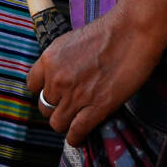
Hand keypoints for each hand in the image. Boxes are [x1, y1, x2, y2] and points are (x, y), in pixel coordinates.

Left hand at [27, 9, 163, 146]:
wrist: (134, 29)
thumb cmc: (110, 29)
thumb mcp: (75, 39)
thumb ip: (63, 60)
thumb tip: (62, 76)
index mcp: (50, 58)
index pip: (32, 85)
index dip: (44, 89)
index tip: (55, 91)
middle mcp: (58, 79)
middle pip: (45, 107)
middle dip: (56, 107)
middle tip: (70, 104)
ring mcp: (76, 95)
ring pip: (57, 123)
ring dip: (66, 122)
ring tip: (76, 119)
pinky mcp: (97, 107)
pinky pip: (77, 132)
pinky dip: (76, 137)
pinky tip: (80, 136)